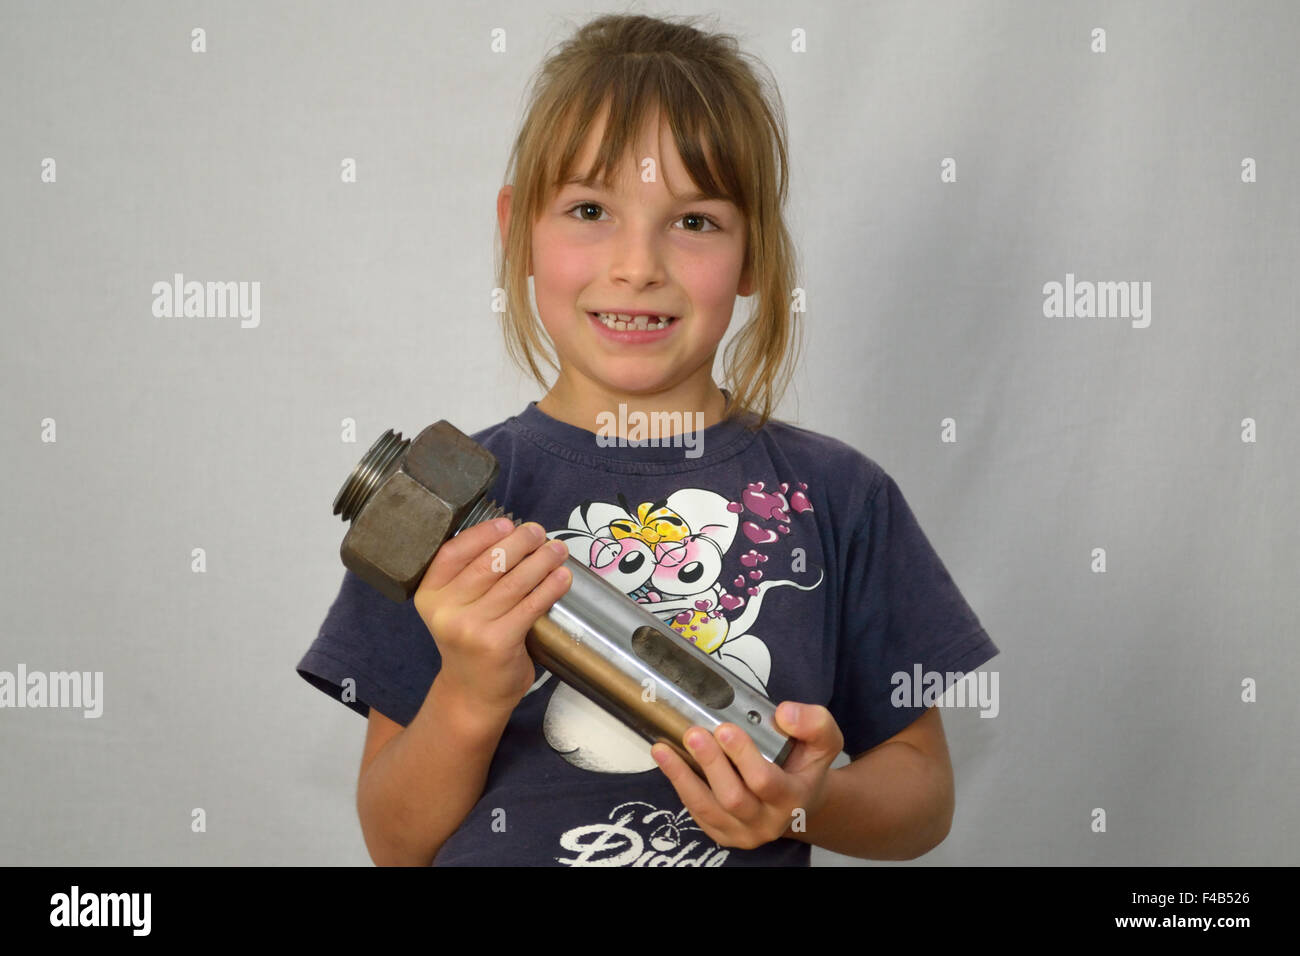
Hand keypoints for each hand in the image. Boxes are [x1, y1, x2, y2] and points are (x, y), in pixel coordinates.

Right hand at [412, 518, 571, 714]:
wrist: (472, 693)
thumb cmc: (471, 641)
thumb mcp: (456, 607)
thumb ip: (471, 577)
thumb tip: (514, 535)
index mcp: (430, 594)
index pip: (452, 553)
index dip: (482, 534)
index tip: (507, 523)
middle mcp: (445, 610)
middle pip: (487, 564)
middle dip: (519, 542)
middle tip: (539, 533)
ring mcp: (470, 627)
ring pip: (513, 582)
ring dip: (541, 561)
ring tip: (558, 550)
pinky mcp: (497, 642)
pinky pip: (529, 606)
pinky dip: (549, 588)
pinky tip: (562, 577)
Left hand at [650, 702, 843, 849]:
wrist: (800, 799)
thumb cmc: (805, 764)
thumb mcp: (824, 739)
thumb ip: (813, 722)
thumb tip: (784, 713)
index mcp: (793, 798)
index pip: (765, 782)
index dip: (743, 757)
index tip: (724, 728)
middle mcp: (768, 822)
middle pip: (734, 798)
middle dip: (711, 765)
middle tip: (694, 734)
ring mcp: (742, 832)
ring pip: (708, 809)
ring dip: (683, 777)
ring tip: (665, 748)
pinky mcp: (722, 832)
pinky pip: (697, 813)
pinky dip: (679, 785)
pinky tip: (666, 760)